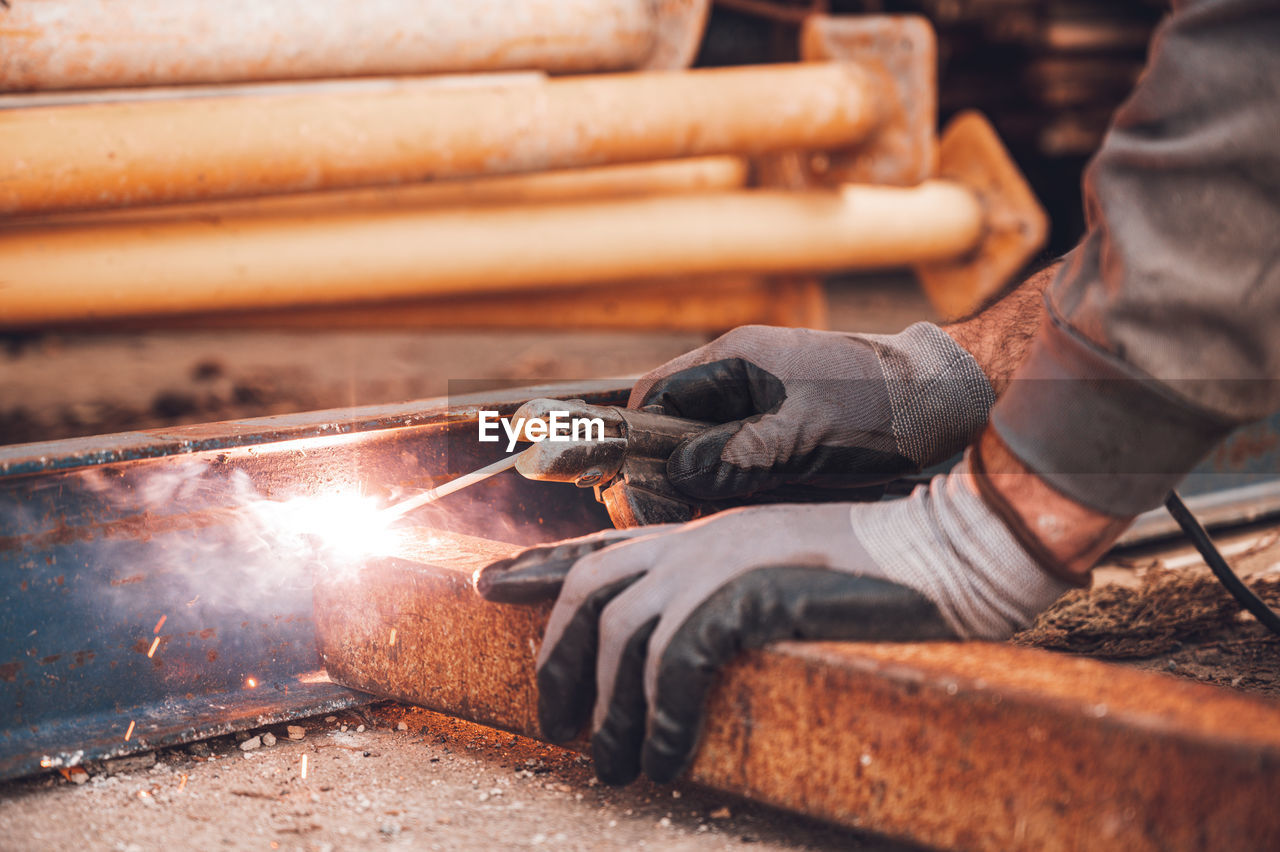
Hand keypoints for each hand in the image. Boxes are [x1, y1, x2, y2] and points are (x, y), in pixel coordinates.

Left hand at [475, 457, 1068, 784]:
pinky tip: (663, 756)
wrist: (950, 546)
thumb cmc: (883, 571)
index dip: (540, 569)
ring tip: (610, 766)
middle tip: (551, 723)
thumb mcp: (791, 577)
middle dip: (558, 659)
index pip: (604, 547)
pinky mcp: (753, 590)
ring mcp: (726, 559)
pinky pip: (677, 657)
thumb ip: (736, 597)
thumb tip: (694, 651)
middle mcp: (703, 539)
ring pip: (624, 633)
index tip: (487, 587)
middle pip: (593, 593)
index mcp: (707, 534)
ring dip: (608, 708)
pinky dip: (658, 713)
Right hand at [629, 322, 993, 499]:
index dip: (638, 441)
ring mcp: (766, 396)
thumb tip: (673, 480)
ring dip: (706, 477)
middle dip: (670, 466)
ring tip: (716, 511)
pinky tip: (750, 505)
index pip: (655, 395)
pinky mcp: (788, 421)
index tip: (642, 488)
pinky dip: (738, 479)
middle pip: (676, 420)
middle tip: (676, 511)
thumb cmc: (878, 409)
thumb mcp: (798, 439)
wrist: (950, 399)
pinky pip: (742, 450)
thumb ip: (730, 458)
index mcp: (735, 357)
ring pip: (707, 440)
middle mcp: (743, 372)